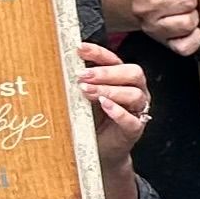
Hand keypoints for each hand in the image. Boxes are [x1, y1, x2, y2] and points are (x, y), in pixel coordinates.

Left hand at [77, 44, 150, 168]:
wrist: (99, 149)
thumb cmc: (92, 120)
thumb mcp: (83, 96)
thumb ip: (80, 82)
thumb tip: (62, 66)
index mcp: (122, 79)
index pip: (115, 60)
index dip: (98, 52)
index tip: (79, 49)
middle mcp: (135, 91)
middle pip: (133, 73)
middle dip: (106, 72)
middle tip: (83, 75)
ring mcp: (137, 110)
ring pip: (134, 94)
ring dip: (109, 90)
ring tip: (87, 92)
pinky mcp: (135, 129)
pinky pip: (132, 119)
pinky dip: (118, 111)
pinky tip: (105, 105)